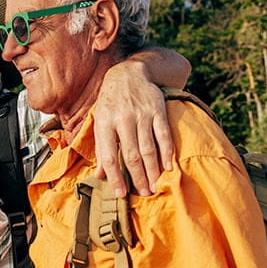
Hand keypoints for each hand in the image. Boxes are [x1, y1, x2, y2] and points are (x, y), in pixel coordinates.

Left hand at [95, 61, 174, 197]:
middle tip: (144, 194)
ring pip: (148, 148)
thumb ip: (101, 148)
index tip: (120, 194)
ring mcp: (141, 115)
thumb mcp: (99, 121)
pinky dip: (167, 152)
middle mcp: (122, 120)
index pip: (109, 156)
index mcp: (104, 124)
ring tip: (155, 186)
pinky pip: (163, 135)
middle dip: (138, 178)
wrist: (128, 73)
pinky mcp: (157, 110)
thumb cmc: (110, 103)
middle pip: (131, 155)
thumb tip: (99, 176)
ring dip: (153, 170)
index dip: (114, 177)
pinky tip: (168, 167)